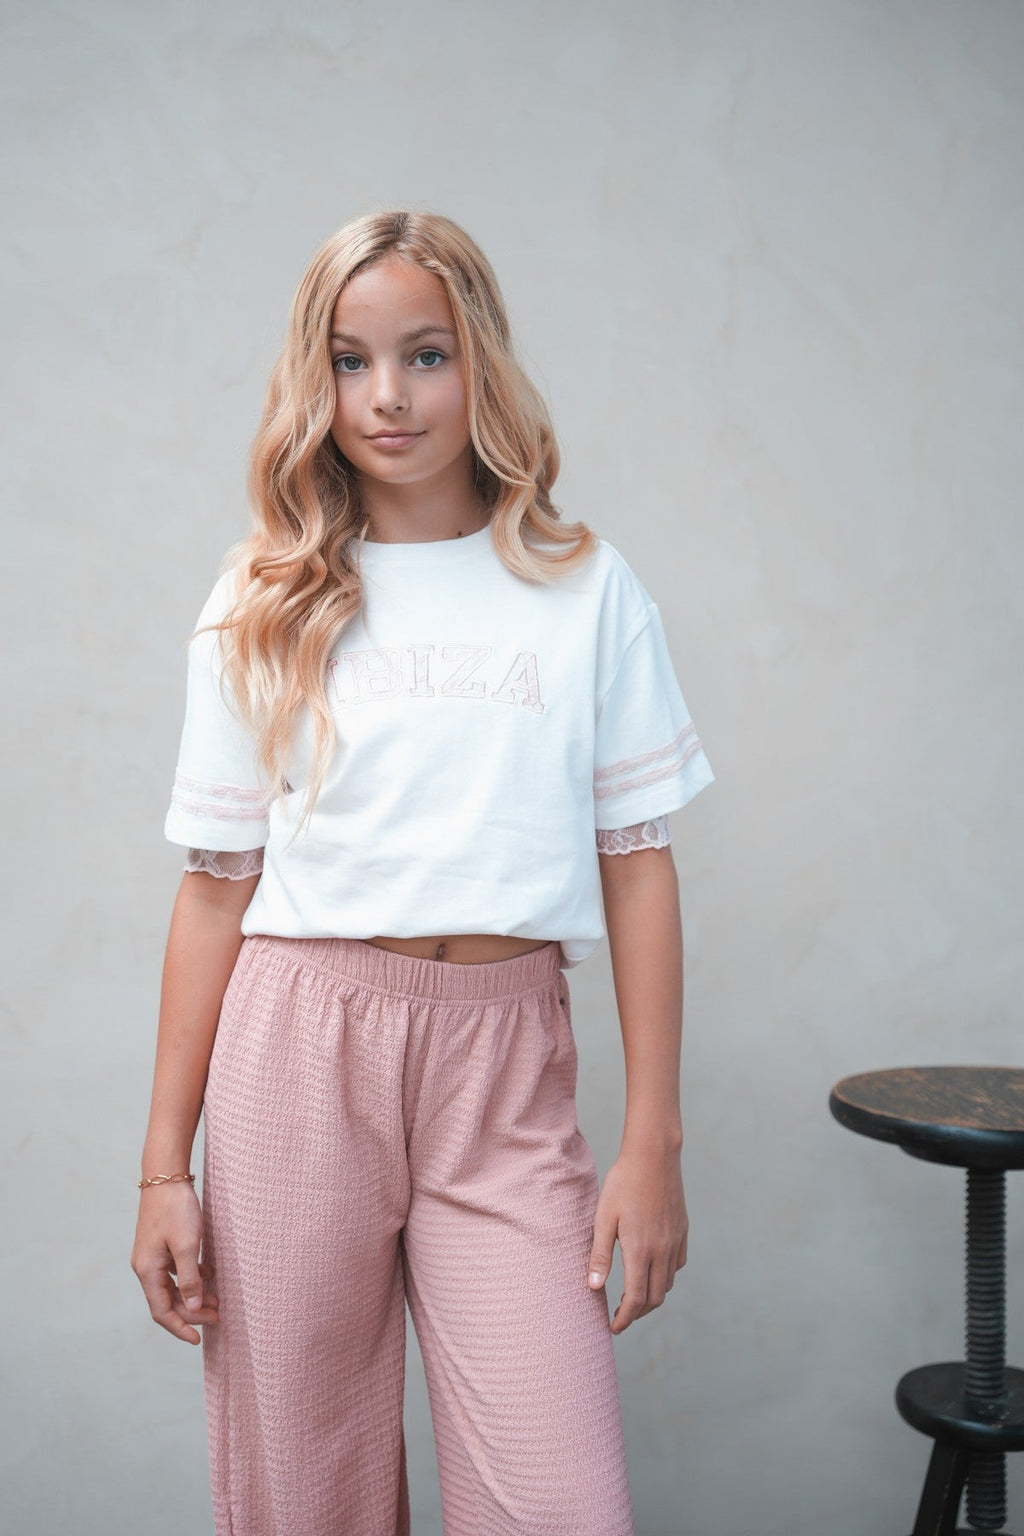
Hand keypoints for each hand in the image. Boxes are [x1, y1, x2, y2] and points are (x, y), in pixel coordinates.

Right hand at [131, 1182, 218, 1344]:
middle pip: (168, 1301)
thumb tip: (192, 1306)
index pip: (161, 1311)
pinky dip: (192, 1277)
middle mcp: (146, 1266)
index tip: (198, 1340)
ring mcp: (153, 1255)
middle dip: (192, 1312)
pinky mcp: (161, 1244)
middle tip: (218, 1316)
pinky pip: (176, 1270)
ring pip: (173, 1286)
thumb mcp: (187, 1244)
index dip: (180, 1327)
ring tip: (217, 1300)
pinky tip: (210, 1274)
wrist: (166, 1175)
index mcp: (147, 1270)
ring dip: (194, 1295)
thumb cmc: (176, 1208)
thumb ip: (190, 1278)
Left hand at [587, 1145, 687, 1333]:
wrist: (654, 1156)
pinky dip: (665, 1277)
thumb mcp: (603, 1218)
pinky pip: (678, 1265)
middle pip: (655, 1299)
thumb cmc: (623, 1184)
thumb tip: (593, 1288)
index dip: (625, 1320)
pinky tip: (652, 1270)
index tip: (613, 1328)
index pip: (635, 1300)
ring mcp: (676, 1242)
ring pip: (668, 1284)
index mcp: (640, 1251)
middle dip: (637, 1314)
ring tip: (634, 1296)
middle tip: (621, 1316)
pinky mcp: (683, 1231)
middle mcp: (662, 1251)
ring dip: (652, 1297)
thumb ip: (599, 1255)